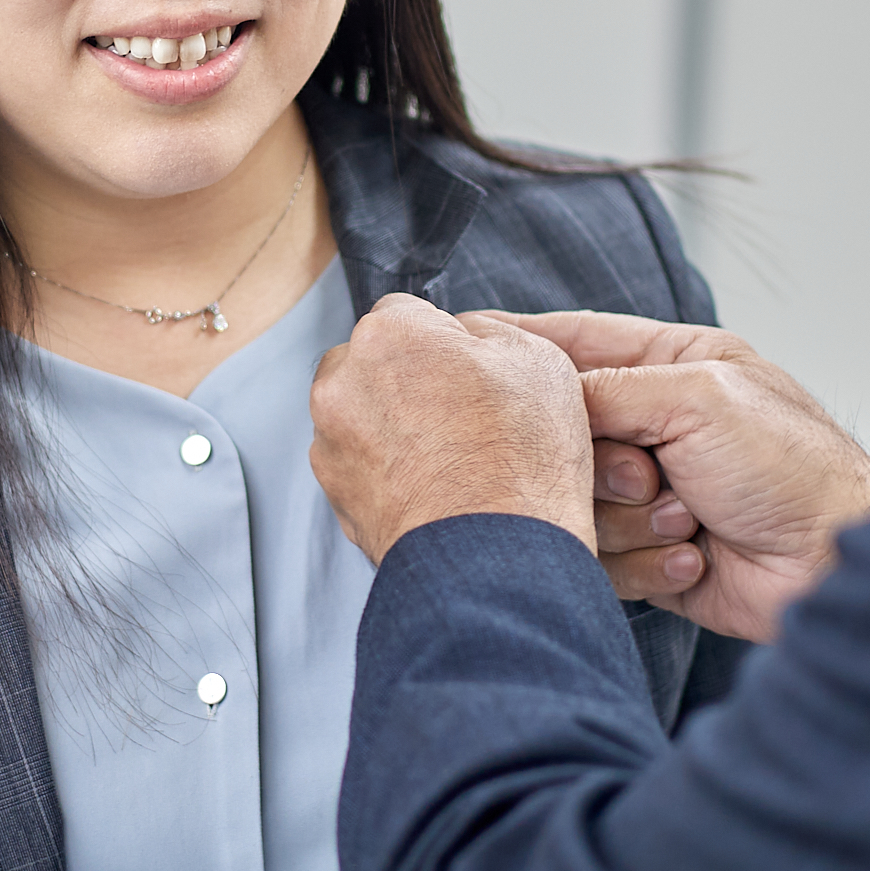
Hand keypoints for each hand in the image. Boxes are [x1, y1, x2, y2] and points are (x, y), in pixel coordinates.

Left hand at [309, 295, 594, 562]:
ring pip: (360, 413)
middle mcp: (343, 382)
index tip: (469, 371)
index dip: (445, 341)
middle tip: (459, 414)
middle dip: (405, 377)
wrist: (497, 559)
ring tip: (449, 458)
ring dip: (392, 424)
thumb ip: (486, 332)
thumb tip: (465, 336)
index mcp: (389, 335)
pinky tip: (431, 487)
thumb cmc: (521, 462)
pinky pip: (358, 464)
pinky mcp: (334, 495)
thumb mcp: (538, 361)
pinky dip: (385, 470)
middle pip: (371, 360)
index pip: (407, 311)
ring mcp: (331, 442)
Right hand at [494, 311, 869, 642]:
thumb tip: (537, 393)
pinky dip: (646, 563)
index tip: (465, 342)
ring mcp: (650, 492)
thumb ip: (607, 386)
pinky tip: (694, 558)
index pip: (578, 341)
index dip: (520, 341)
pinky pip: (600, 558)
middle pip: (564, 435)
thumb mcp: (698, 397)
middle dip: (602, 465)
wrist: (832, 568)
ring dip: (631, 520)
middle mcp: (659, 425)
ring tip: (687, 520)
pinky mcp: (647, 554)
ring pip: (575, 502)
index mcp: (676, 366)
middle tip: (646, 476)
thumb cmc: (791, 470)